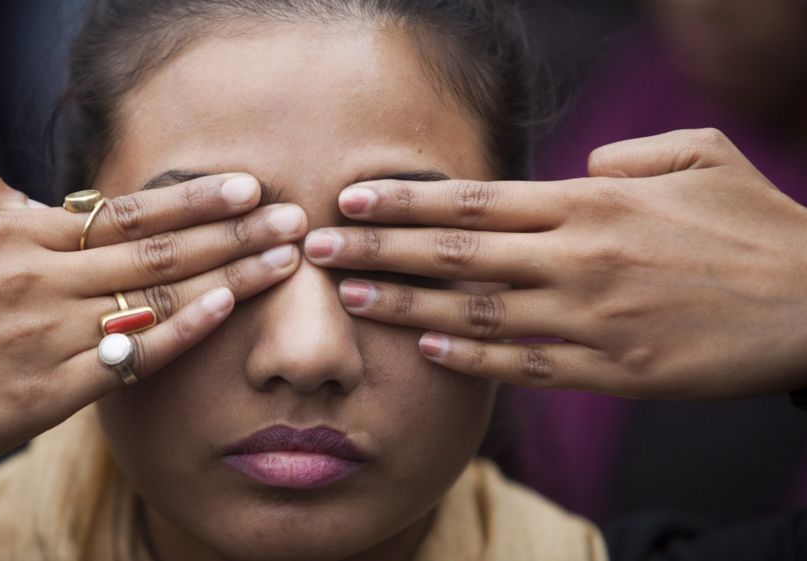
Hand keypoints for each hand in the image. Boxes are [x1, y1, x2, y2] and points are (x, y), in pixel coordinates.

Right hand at [0, 170, 305, 488]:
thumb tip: (31, 192)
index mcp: (9, 233)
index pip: (122, 210)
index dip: (190, 198)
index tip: (244, 187)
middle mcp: (37, 275)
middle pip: (156, 245)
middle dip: (233, 227)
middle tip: (293, 215)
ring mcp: (46, 333)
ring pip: (156, 295)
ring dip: (230, 273)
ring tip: (286, 258)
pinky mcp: (51, 391)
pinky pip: (133, 355)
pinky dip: (184, 330)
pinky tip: (229, 309)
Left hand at [304, 129, 806, 399]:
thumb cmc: (752, 225)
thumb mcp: (697, 159)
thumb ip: (623, 157)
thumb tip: (572, 173)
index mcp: (591, 205)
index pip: (475, 199)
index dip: (406, 199)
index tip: (352, 196)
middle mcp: (578, 260)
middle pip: (456, 253)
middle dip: (380, 247)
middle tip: (320, 244)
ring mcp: (589, 319)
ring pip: (475, 312)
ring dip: (405, 302)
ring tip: (349, 295)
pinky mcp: (607, 369)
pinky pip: (521, 365)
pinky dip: (468, 357)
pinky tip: (425, 346)